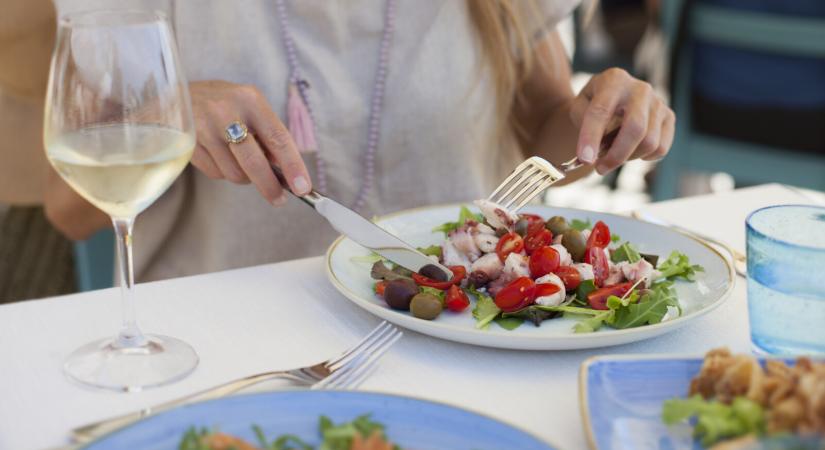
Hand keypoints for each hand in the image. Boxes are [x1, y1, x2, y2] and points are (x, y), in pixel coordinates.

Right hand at [189, 80, 310, 204]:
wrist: (173, 96)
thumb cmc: (221, 104)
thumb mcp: (248, 107)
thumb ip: (267, 134)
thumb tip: (286, 171)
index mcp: (249, 99)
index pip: (277, 138)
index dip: (293, 166)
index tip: (303, 188)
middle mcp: (226, 111)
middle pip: (254, 161)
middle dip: (270, 186)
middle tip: (279, 200)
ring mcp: (204, 128)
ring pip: (235, 173)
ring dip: (244, 177)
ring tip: (240, 162)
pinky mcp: (188, 144)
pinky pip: (216, 174)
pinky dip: (223, 173)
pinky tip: (220, 157)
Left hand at [570, 68, 674, 174]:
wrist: (612, 97)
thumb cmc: (592, 105)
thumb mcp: (578, 108)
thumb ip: (583, 125)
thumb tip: (592, 153)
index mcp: (614, 80)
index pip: (602, 111)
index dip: (592, 137)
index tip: (585, 159)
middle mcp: (640, 89)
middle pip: (635, 128)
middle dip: (616, 155)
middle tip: (599, 168)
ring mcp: (658, 102)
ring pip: (649, 142)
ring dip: (627, 158)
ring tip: (612, 154)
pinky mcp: (669, 116)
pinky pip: (661, 148)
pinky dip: (644, 157)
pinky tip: (631, 150)